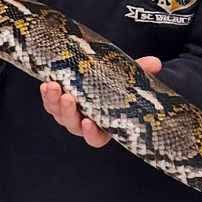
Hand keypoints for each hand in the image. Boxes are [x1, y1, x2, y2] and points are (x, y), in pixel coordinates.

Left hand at [41, 56, 160, 146]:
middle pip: (73, 126)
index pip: (96, 138)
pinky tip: (46, 84)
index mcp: (104, 124)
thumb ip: (141, 71)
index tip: (90, 122)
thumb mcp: (129, 78)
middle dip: (68, 113)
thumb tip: (155, 62)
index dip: (92, 134)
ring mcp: (69, 113)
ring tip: (54, 86)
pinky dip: (47, 95)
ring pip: (59, 114)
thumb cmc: (116, 83)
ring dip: (55, 102)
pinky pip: (50, 103)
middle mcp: (84, 122)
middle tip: (69, 98)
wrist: (98, 72)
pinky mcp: (57, 102)